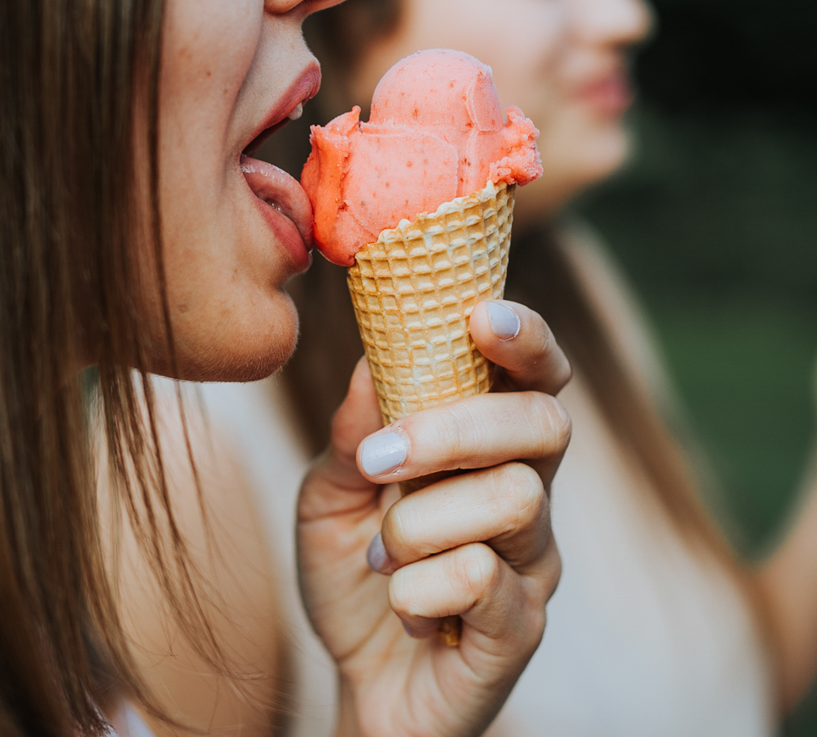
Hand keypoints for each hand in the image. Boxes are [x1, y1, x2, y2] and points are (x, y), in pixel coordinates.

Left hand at [297, 301, 570, 736]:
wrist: (360, 682)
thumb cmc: (357, 574)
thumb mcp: (332, 494)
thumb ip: (353, 432)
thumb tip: (368, 362)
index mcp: (491, 447)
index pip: (537, 376)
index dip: (526, 337)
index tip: (481, 314)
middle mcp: (530, 491)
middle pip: (545, 422)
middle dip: (458, 428)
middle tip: (382, 457)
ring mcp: (534, 559)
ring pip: (513, 498)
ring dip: (422, 522)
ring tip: (383, 554)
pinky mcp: (523, 625)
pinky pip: (483, 579)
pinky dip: (418, 588)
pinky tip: (402, 604)